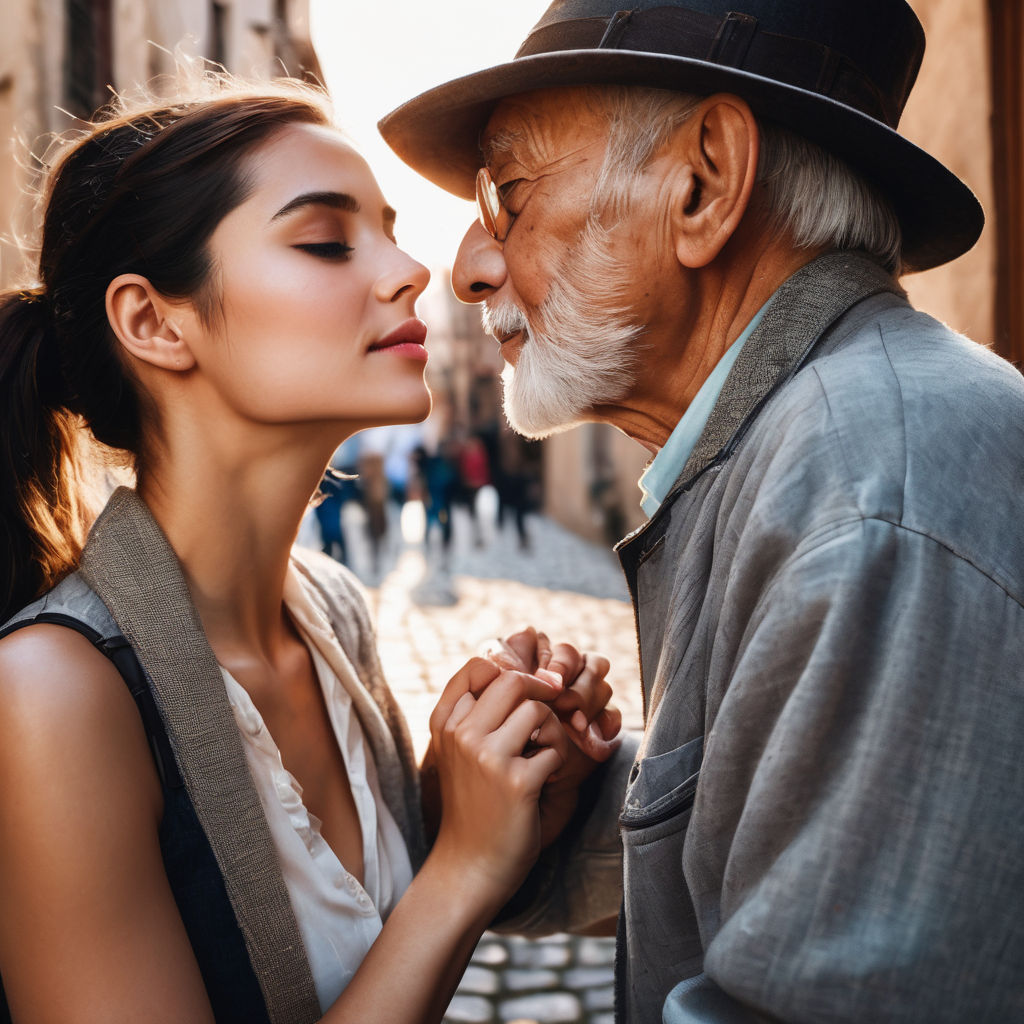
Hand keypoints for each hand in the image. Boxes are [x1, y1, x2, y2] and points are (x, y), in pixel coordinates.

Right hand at [426, 658, 569, 903]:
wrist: (469, 865)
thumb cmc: (473, 803)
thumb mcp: (459, 751)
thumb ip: (475, 712)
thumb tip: (517, 670)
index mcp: (445, 723)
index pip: (478, 664)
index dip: (510, 669)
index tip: (525, 692)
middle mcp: (461, 734)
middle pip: (513, 679)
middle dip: (539, 692)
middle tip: (545, 719)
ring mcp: (487, 757)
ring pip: (538, 710)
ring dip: (551, 730)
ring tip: (543, 754)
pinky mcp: (516, 782)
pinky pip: (555, 748)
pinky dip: (558, 762)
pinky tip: (545, 780)